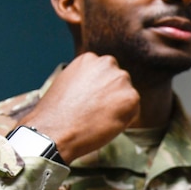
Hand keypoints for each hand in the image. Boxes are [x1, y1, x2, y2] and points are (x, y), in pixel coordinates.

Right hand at [20, 52, 139, 162]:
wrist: (56, 130)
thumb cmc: (57, 113)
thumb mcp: (67, 83)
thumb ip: (87, 79)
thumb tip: (100, 87)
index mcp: (90, 59)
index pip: (104, 73)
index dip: (99, 90)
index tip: (89, 101)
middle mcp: (107, 63)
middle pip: (118, 82)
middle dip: (111, 96)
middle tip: (95, 111)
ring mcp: (121, 79)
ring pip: (127, 95)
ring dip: (119, 107)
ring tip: (98, 117)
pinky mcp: (131, 97)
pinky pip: (133, 110)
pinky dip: (125, 119)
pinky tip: (106, 123)